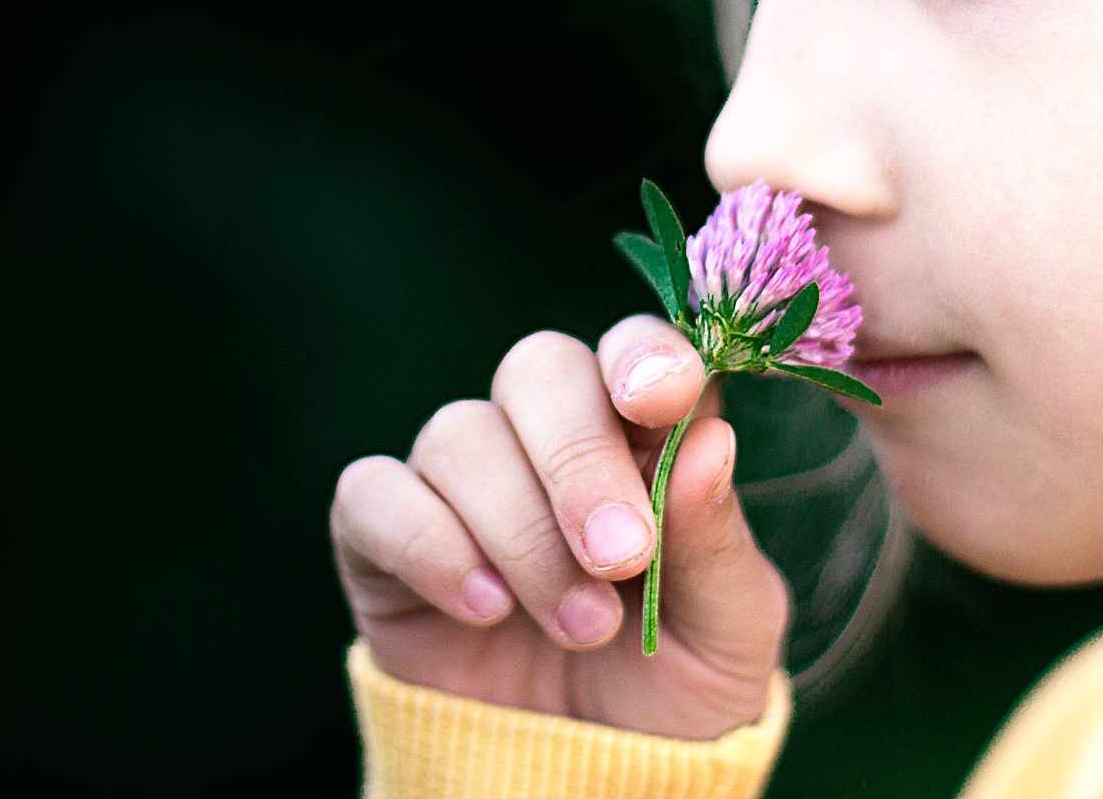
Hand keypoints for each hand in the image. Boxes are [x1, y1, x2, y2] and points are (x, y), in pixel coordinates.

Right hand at [329, 314, 791, 739]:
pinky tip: (485, 608)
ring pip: (460, 433)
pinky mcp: (382, 537)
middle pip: (538, 369)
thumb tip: (709, 439)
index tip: (662, 400)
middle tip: (620, 553)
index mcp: (644, 432)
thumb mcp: (729, 632)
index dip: (642, 356)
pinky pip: (373, 493)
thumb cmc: (671, 689)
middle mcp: (546, 437)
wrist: (589, 784)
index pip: (635, 347)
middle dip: (579, 457)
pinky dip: (427, 543)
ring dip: (523, 531)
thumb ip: (716, 539)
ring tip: (582, 624)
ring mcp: (461, 482)